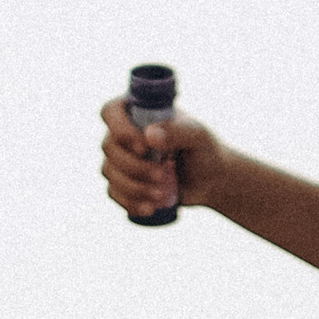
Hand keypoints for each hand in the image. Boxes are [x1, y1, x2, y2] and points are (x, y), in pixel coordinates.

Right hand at [99, 94, 223, 219]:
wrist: (210, 181)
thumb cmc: (204, 151)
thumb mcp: (198, 136)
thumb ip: (178, 131)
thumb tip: (150, 135)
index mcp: (139, 113)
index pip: (111, 111)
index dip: (119, 129)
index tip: (143, 147)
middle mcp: (124, 133)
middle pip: (108, 146)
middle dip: (133, 166)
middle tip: (161, 176)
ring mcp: (121, 159)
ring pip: (108, 171)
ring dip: (133, 186)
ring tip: (160, 194)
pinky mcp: (123, 183)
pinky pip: (113, 192)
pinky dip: (129, 202)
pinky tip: (149, 208)